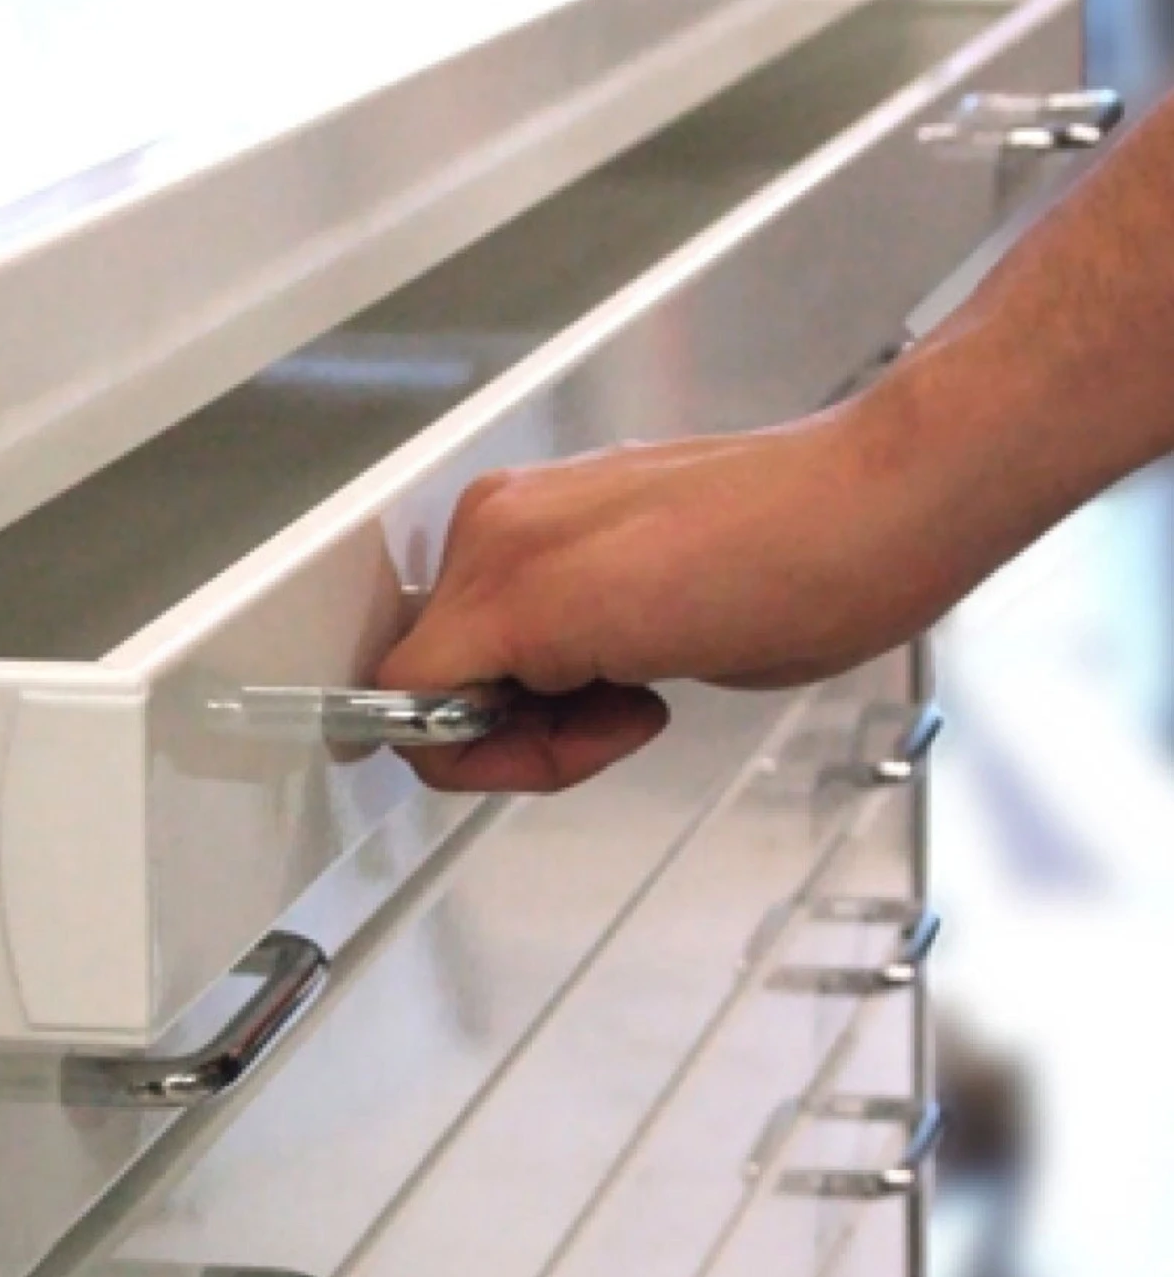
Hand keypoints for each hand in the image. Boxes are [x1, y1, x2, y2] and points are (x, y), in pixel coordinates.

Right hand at [377, 411, 955, 792]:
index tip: (533, 755)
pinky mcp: (594, 554)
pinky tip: (646, 669)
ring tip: (635, 691)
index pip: (404, 685)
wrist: (877, 521)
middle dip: (519, 730)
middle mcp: (506, 533)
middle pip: (449, 682)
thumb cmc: (782, 570)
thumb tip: (400, 712)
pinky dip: (583, 686)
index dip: (463, 747)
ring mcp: (549, 537)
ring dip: (557, 713)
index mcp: (494, 548)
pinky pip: (545, 652)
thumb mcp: (595, 639)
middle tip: (603, 723)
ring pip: (498, 675)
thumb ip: (473, 674)